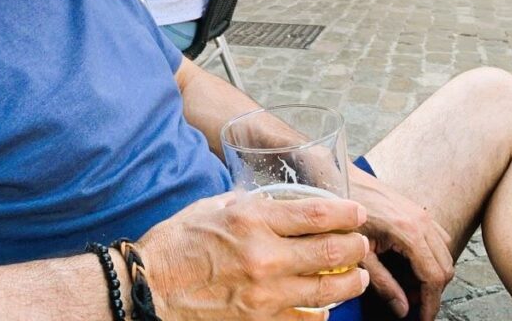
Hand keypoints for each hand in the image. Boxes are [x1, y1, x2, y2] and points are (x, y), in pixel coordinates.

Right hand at [139, 191, 370, 319]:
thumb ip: (251, 204)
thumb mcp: (215, 206)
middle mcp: (263, 256)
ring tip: (358, 276)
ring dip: (351, 282)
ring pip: (328, 290)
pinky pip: (305, 319)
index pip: (316, 214)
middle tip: (361, 243)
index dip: (346, 213)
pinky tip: (324, 304)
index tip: (357, 213)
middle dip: (356, 246)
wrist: (150, 287)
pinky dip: (321, 311)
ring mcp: (264, 294)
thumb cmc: (178, 242)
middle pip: (331, 251)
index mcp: (252, 220)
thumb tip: (280, 201)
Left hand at [351, 172, 453, 320]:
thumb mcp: (359, 255)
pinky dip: (431, 256)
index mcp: (408, 232)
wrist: (335, 180)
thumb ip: (383, 284)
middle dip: (432, 291)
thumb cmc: (341, 212)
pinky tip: (408, 264)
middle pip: (445, 267)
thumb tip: (403, 308)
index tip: (423, 318)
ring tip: (407, 285)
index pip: (433, 277)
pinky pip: (437, 238)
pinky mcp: (416, 209)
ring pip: (445, 253)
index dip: (430, 304)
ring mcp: (421, 212)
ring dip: (432, 273)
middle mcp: (421, 220)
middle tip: (412, 304)